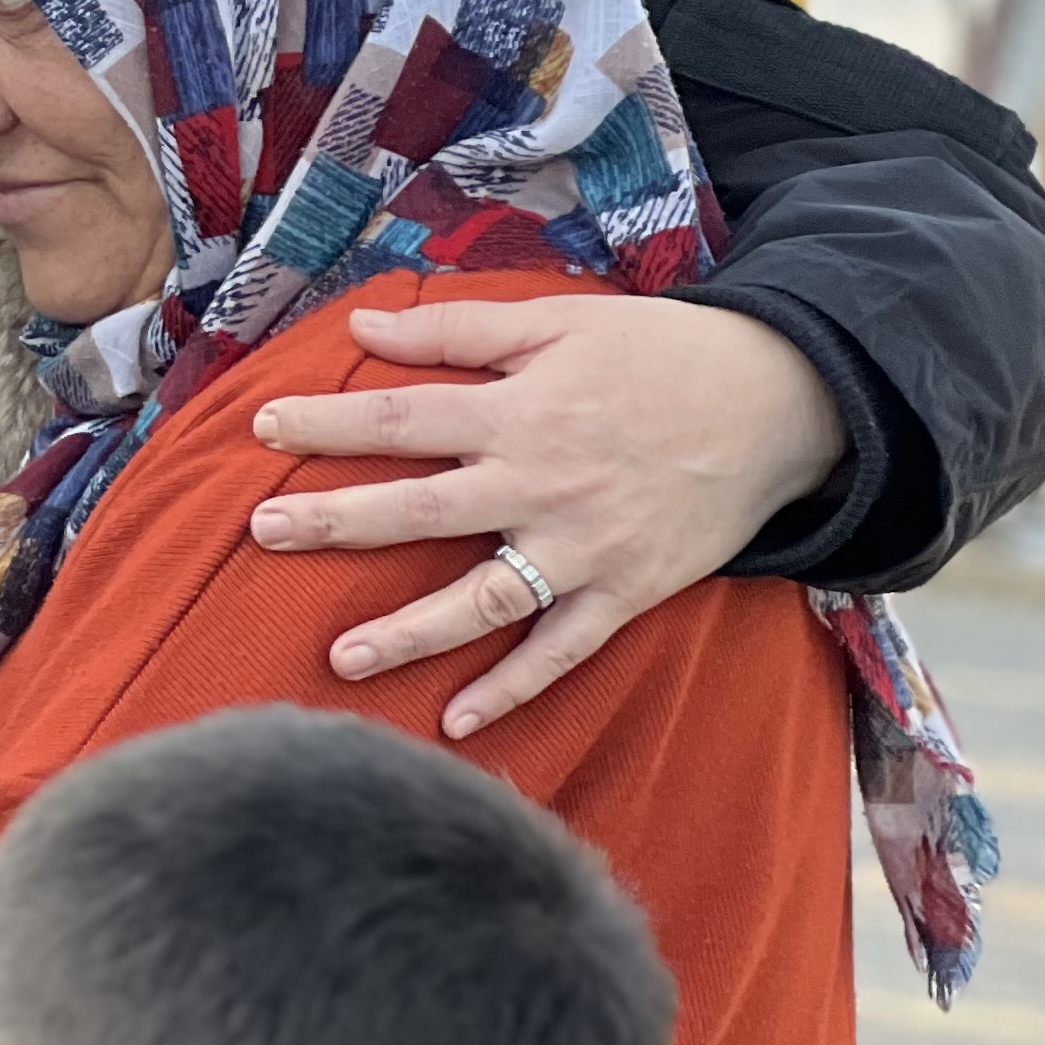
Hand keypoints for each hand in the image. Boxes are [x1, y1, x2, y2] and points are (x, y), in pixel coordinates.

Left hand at [246, 296, 843, 738]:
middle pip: (423, 508)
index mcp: (522, 410)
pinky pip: (562, 650)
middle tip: (262, 533)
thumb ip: (459, 328)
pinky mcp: (628, 590)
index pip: (404, 416)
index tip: (261, 427)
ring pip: (484, 599)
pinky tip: (456, 723)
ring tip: (340, 659)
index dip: (330, 422)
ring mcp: (586, 547)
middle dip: (338, 522)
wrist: (783, 402)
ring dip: (411, 633)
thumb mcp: (560, 321)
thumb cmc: (660, 353)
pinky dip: (513, 688)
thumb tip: (362, 325)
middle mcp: (544, 484)